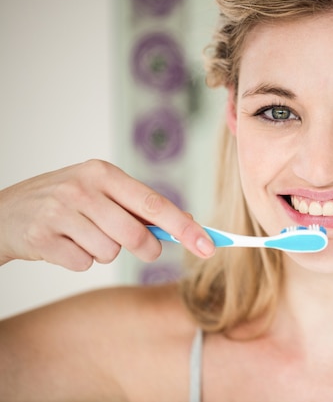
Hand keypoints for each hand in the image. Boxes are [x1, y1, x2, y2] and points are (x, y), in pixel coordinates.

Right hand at [0, 160, 214, 269]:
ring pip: (110, 252)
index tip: (209, 247)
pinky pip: (83, 263)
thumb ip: (139, 206)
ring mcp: (60, 211)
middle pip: (136, 236)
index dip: (186, 228)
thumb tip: (189, 223)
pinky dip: (79, 260)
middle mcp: (83, 187)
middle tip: (136, 244)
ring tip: (83, 235)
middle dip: (144, 249)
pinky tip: (64, 244)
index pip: (155, 204)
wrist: (5, 212)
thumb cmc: (65, 202)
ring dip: (103, 251)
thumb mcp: (100, 192)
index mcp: (104, 172)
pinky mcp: (42, 237)